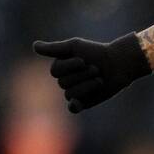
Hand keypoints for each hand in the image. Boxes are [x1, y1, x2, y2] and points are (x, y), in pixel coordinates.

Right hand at [33, 33, 151, 113]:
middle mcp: (65, 80)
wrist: (119, 64)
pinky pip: (73, 108)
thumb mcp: (74, 47)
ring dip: (87, 85)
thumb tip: (34, 46)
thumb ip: (54, 49)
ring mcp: (74, 92)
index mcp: (60, 67)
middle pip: (63, 83)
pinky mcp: (84, 102)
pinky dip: (74, 106)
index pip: (55, 71)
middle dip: (81, 75)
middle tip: (95, 68)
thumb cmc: (96, 53)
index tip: (84, 59)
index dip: (70, 66)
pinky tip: (78, 102)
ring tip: (99, 78)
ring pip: (70, 94)